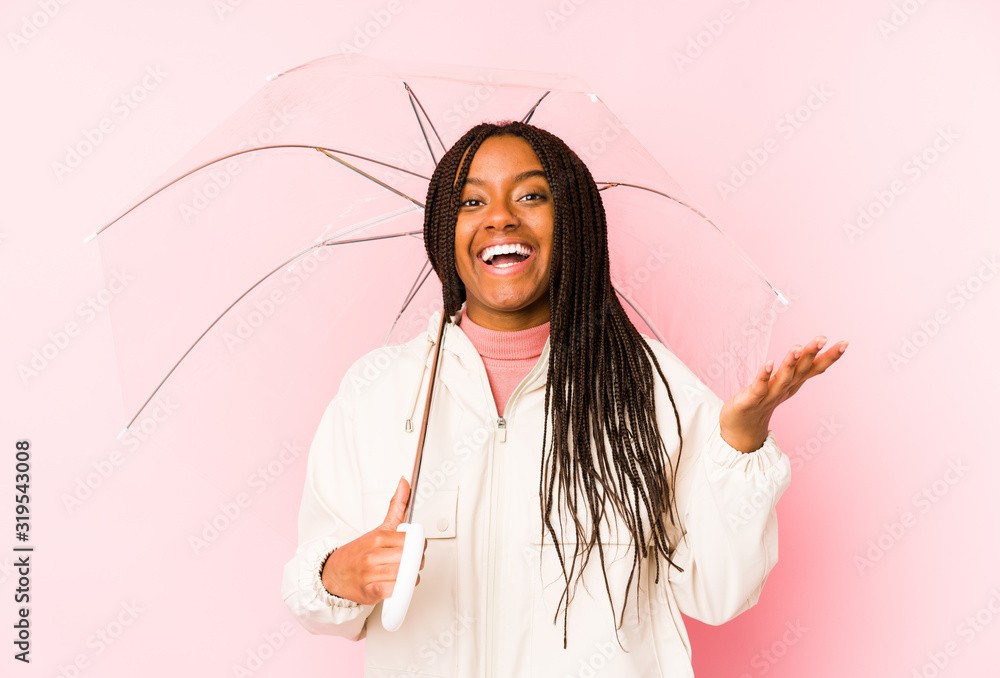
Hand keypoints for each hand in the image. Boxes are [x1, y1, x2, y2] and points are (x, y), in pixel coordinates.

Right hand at [320, 476, 426, 604]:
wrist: (333, 573)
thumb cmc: (359, 552)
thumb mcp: (380, 527)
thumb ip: (397, 506)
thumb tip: (405, 482)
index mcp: (378, 538)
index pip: (409, 540)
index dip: (419, 545)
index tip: (417, 548)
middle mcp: (372, 555)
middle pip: (408, 558)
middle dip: (417, 562)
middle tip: (414, 562)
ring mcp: (370, 573)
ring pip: (402, 575)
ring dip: (410, 577)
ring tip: (407, 574)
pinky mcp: (369, 591)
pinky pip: (392, 591)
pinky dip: (399, 590)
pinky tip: (396, 586)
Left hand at [719, 336, 847, 452]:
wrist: (741, 428)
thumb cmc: (762, 400)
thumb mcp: (783, 383)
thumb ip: (798, 370)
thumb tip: (814, 355)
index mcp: (793, 383)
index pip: (814, 368)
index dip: (829, 356)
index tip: (845, 342)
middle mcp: (784, 389)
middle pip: (801, 370)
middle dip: (812, 353)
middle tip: (823, 338)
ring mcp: (769, 395)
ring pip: (783, 378)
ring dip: (791, 363)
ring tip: (798, 347)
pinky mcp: (751, 400)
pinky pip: (759, 387)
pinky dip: (763, 376)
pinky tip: (768, 363)